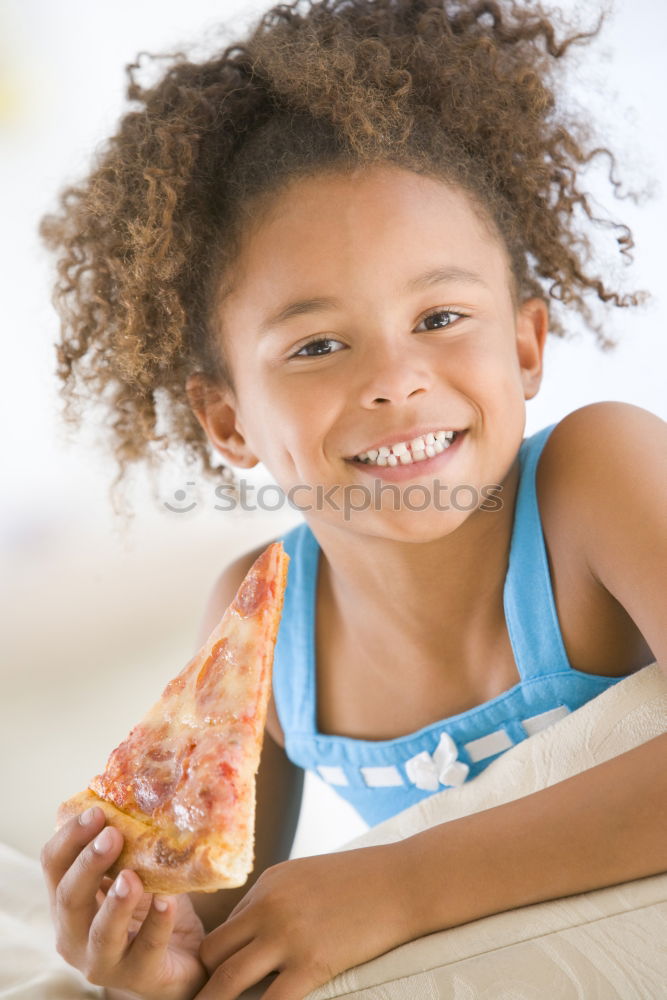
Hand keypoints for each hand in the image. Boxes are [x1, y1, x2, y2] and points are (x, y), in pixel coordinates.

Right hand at [41, 806, 206, 999]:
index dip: (70, 837)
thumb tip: (140, 793)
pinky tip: (168, 902)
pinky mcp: (139, 976)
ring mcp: (103, 961)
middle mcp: (75, 934)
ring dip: (115, 903)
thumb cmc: (149, 909)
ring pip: (100, 934)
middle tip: (112, 836)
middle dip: (87, 864)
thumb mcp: (134, 872)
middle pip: (68, 898)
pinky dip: (157, 923)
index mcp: (68, 902)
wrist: (182, 959)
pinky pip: (146, 950)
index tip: (95, 811)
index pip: (54, 865)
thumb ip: (127, 845)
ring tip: (131, 877)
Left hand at [196, 844, 410, 999]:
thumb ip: (280, 901)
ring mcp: (287, 934)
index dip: (226, 959)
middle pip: (213, 952)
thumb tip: (261, 934)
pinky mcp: (312, 962)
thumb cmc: (364, 879)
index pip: (228, 928)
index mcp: (267, 883)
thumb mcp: (310, 876)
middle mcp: (267, 906)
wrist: (403, 880)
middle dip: (207, 982)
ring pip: (227, 979)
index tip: (229, 981)